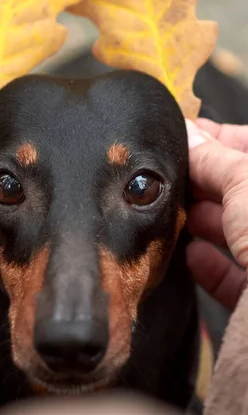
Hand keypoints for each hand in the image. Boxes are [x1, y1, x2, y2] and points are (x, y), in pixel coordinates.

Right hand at [186, 118, 247, 309]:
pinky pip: (239, 278)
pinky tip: (193, 256)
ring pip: (242, 235)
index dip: (220, 140)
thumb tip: (189, 136)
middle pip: (245, 194)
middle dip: (209, 186)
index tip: (187, 137)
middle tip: (174, 180)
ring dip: (208, 225)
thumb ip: (214, 158)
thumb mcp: (245, 181)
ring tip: (177, 217)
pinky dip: (213, 266)